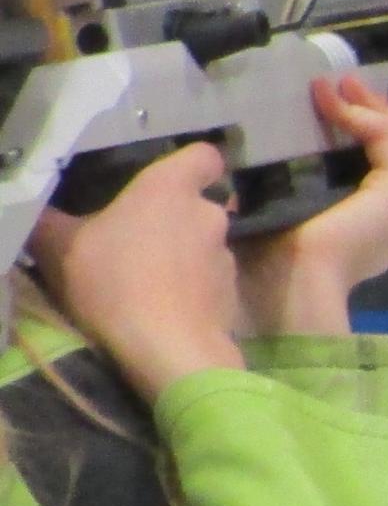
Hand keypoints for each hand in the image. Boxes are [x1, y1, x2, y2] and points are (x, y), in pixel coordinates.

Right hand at [28, 144, 243, 400]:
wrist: (166, 349)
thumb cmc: (112, 282)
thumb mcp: (59, 246)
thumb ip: (50, 221)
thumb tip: (38, 211)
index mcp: (171, 188)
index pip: (203, 156)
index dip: (189, 164)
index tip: (164, 179)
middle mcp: (208, 215)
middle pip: (196, 204)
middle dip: (170, 218)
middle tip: (132, 238)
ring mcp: (226, 256)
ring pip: (203, 245)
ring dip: (180, 256)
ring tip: (142, 279)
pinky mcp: (232, 295)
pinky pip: (209, 282)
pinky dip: (191, 290)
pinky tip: (161, 307)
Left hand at [235, 78, 387, 339]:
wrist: (289, 287)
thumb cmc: (279, 269)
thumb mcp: (285, 225)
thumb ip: (284, 199)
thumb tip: (244, 177)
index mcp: (385, 236)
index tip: (341, 115)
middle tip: (350, 96)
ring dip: (387, 114)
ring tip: (347, 90)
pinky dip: (365, 117)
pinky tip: (334, 105)